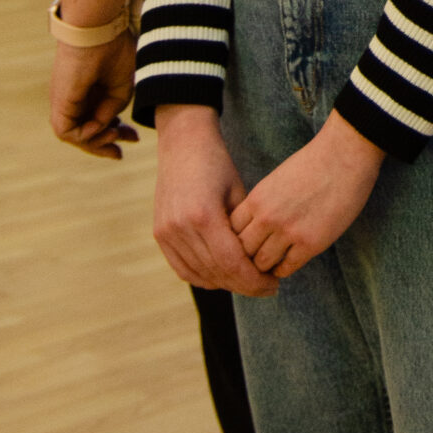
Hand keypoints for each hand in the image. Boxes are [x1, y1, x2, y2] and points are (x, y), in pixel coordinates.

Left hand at [51, 32, 138, 158]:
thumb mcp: (122, 87)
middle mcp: (76, 99)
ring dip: (96, 142)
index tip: (134, 137)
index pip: (99, 120)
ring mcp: (66, 102)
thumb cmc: (114, 51)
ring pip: (76, 135)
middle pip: (86, 133)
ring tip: (115, 134)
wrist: (99, 32)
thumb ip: (113, 109)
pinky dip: (85, 135)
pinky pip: (67, 132)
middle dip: (104, 145)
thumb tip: (105, 126)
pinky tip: (102, 126)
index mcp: (92, 91)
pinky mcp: (60, 104)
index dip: (115, 132)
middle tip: (121, 153)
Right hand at [153, 105, 276, 295]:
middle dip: (244, 285)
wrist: (183, 144)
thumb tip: (262, 263)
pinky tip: (224, 276)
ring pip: (199, 275)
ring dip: (225, 283)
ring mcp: (166, 233)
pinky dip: (204, 277)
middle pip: (216, 273)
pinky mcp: (159, 235)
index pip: (232, 264)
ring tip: (248, 283)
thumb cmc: (218, 164)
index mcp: (203, 216)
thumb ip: (245, 230)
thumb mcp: (240, 193)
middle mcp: (180, 228)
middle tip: (266, 288)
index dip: (254, 280)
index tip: (273, 286)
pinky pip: (183, 269)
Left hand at [230, 111, 383, 280]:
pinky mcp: (310, 243)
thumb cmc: (314, 164)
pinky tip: (289, 261)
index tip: (244, 245)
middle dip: (246, 258)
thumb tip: (253, 228)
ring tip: (271, 264)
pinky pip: (286, 268)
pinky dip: (284, 269)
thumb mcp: (276, 181)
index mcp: (257, 199)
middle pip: (242, 252)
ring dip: (265, 266)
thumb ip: (262, 204)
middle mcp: (267, 217)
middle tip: (254, 261)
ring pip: (261, 264)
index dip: (235, 241)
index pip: (230, 233)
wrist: (345, 156)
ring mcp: (288, 231)